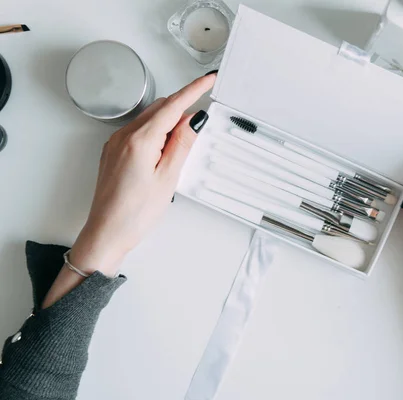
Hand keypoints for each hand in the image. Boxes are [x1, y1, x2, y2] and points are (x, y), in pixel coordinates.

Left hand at [43, 75, 214, 307]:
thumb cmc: (135, 213)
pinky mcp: (114, 153)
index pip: (173, 106)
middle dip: (182, 107)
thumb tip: (193, 119)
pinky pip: (139, 131)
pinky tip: (165, 149)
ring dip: (169, 122)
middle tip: (202, 120)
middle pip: (160, 108)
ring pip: (149, 119)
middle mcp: (124, 137)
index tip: (209, 80)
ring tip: (184, 144)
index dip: (194, 90)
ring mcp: (116, 144)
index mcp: (140, 141)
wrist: (106, 233)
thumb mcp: (168, 178)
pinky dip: (156, 132)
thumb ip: (182, 145)